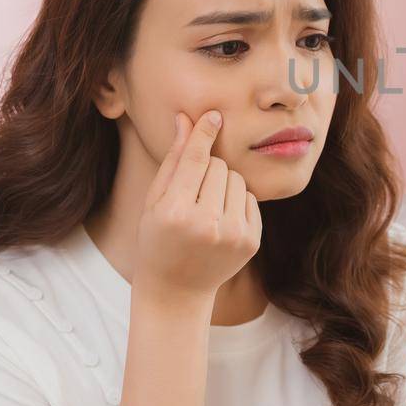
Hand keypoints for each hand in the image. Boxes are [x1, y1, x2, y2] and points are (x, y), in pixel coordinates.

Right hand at [132, 110, 261, 303]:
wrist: (177, 290)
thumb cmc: (158, 240)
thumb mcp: (154, 202)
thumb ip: (173, 160)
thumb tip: (186, 119)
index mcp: (175, 212)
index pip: (195, 161)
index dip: (204, 135)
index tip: (214, 115)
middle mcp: (206, 224)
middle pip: (218, 166)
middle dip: (207, 170)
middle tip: (191, 194)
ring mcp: (232, 235)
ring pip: (237, 180)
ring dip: (223, 185)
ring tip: (205, 208)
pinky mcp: (251, 242)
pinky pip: (249, 199)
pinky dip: (236, 202)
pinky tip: (220, 221)